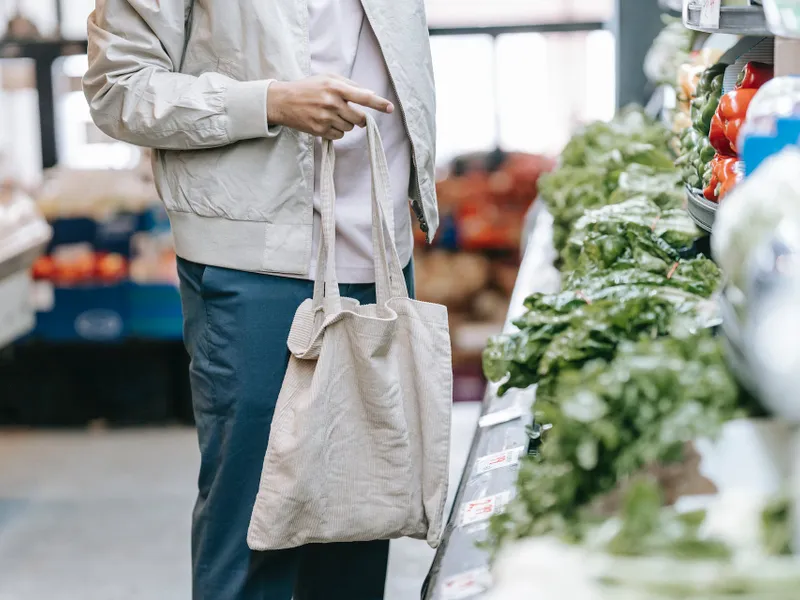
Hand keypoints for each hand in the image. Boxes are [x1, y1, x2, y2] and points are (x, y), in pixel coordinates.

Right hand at [267, 75, 393, 139]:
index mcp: (335, 87)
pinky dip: (337, 131)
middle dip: (360, 118)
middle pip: (359, 118)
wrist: (283, 101)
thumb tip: (369, 94)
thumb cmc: (308, 88)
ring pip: (350, 128)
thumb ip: (349, 84)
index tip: (390, 108)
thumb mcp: (327, 78)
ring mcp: (325, 118)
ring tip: (332, 115)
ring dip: (346, 123)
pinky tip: (326, 123)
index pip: (363, 96)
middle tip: (352, 114)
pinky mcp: (319, 130)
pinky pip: (339, 135)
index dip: (378, 103)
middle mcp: (332, 103)